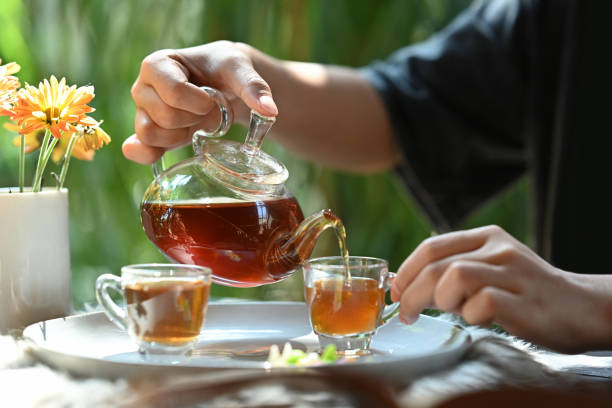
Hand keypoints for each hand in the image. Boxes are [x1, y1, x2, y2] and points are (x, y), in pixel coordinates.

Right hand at [123, 41, 277, 163]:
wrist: (224, 84)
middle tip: (207, 110)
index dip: (199, 102)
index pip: (173, 92)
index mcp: (157, 64)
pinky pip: (138, 150)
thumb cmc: (226, 69)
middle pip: (164, 117)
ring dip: (181, 136)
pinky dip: (148, 155)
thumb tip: (270, 111)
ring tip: (196, 123)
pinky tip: (159, 157)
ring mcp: (143, 112)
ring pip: (151, 135)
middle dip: (193, 119)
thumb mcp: (240, 70)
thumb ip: (253, 87)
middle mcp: (143, 88)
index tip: (212, 98)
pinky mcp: (148, 134)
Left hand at [391, 225, 611, 351]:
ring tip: (450, 312)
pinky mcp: (524, 302)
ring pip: (454, 277)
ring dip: (440, 300)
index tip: (395, 291)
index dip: (406, 271)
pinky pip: (482, 304)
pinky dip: (471, 315)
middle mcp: (499, 249)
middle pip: (436, 265)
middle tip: (405, 313)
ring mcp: (513, 274)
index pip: (432, 247)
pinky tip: (479, 319)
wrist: (581, 307)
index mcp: (486, 237)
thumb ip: (453, 271)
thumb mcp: (490, 269)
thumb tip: (403, 285)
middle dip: (411, 293)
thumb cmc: (525, 292)